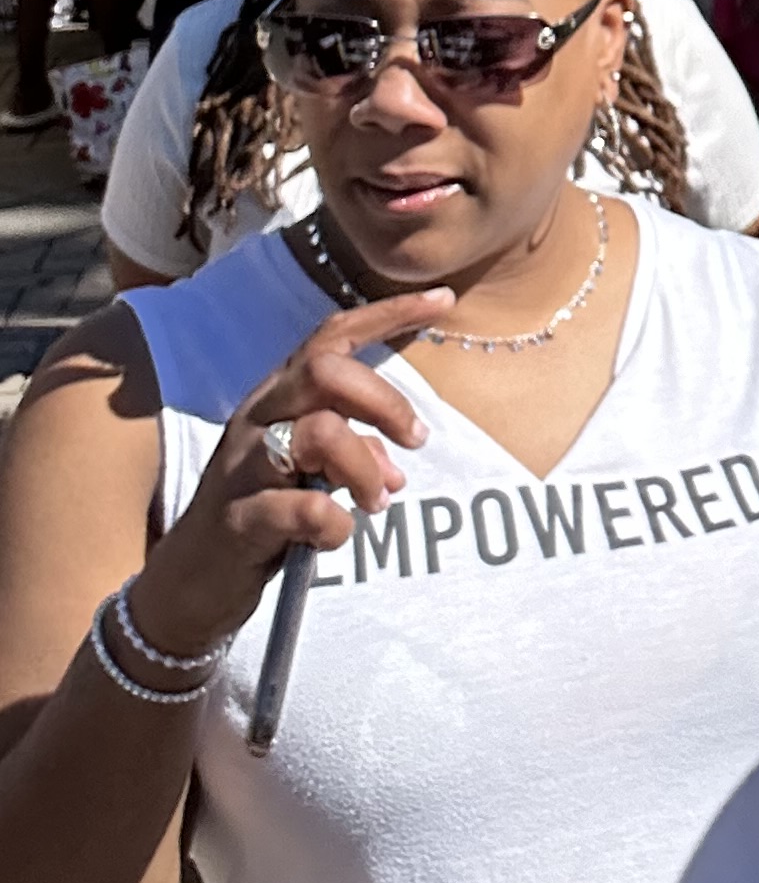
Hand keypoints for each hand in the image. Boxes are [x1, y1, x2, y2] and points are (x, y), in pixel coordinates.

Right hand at [126, 291, 450, 658]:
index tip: (443, 299)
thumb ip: (355, 453)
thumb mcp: (312, 473)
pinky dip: (334, 524)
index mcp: (279, 398)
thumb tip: (395, 466)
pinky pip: (303, 507)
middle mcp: (258, 418)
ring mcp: (243, 466)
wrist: (191, 582)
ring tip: (377, 502)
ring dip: (365, 468)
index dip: (388, 313)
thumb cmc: (262, 516)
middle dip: (385, 401)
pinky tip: (332, 536)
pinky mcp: (239, 519)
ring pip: (319, 433)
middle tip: (415, 442)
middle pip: (327, 371)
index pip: (331, 336)